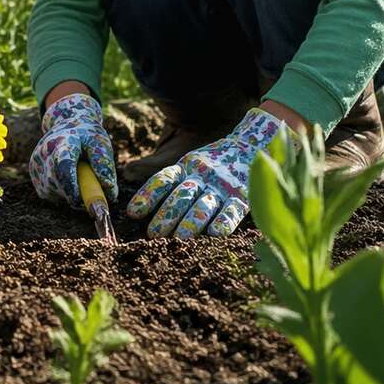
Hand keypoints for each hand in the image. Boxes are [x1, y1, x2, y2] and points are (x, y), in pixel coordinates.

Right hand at [28, 93, 118, 207]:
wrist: (66, 123)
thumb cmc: (87, 136)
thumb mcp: (100, 143)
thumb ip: (105, 165)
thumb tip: (109, 193)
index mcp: (63, 142)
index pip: (64, 165)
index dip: (71, 185)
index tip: (80, 200)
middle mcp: (44, 152)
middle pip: (57, 182)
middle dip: (75, 194)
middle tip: (92, 191)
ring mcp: (36, 164)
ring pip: (53, 191)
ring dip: (69, 193)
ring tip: (78, 175)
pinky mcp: (34, 175)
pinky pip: (49, 193)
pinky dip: (61, 192)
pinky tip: (67, 177)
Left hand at [126, 107, 282, 238]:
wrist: (250, 146)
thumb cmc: (212, 164)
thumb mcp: (190, 165)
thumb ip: (170, 183)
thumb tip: (135, 208)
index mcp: (187, 167)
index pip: (164, 179)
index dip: (148, 195)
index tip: (133, 213)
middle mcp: (202, 176)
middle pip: (182, 195)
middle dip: (167, 215)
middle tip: (153, 234)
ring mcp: (222, 186)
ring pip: (204, 204)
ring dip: (192, 221)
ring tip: (180, 238)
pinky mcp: (242, 196)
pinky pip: (232, 210)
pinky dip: (224, 221)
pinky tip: (215, 233)